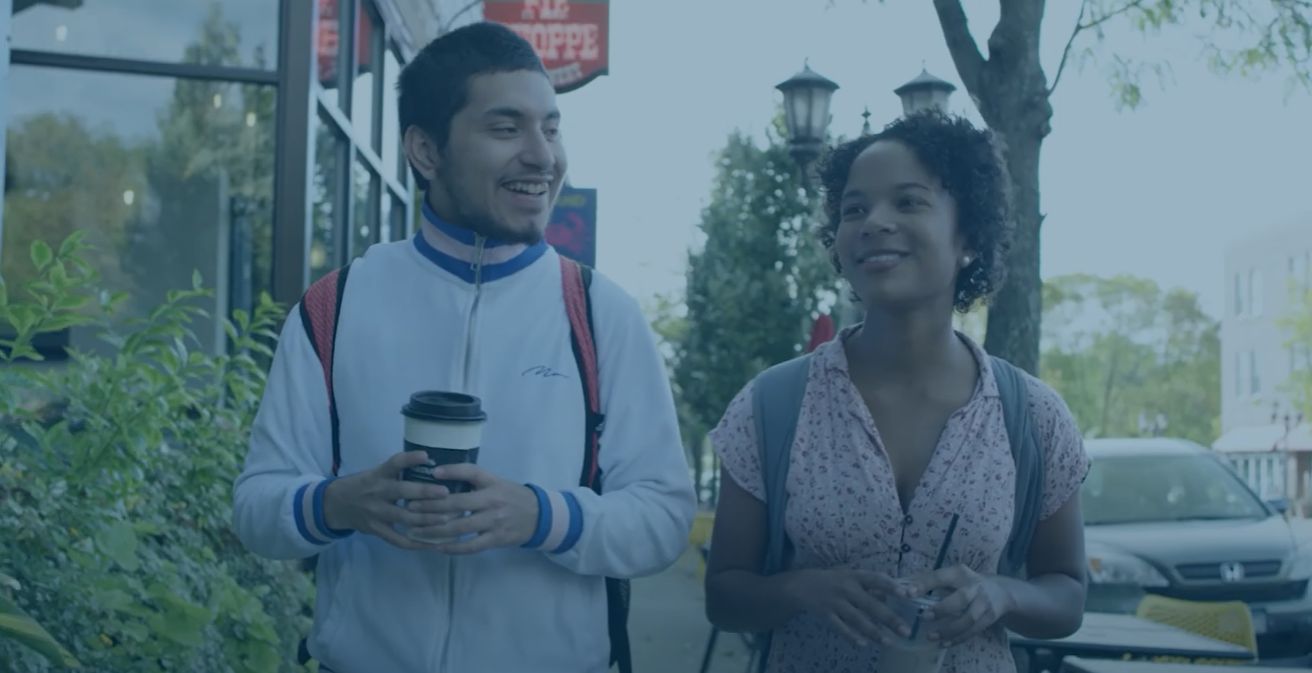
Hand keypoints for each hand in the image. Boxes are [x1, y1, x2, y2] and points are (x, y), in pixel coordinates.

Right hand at [322, 451, 451, 550]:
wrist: (336, 504)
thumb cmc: (365, 485)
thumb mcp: (377, 473)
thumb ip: (398, 472)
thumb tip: (432, 465)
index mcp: (379, 475)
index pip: (393, 463)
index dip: (409, 459)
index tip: (426, 456)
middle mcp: (377, 493)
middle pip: (402, 492)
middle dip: (425, 493)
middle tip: (445, 493)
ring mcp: (376, 513)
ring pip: (404, 518)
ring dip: (426, 520)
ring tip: (446, 519)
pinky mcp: (377, 530)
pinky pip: (398, 539)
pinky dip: (416, 542)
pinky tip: (433, 543)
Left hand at [401, 464, 539, 554]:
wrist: (539, 516)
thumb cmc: (511, 495)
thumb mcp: (496, 481)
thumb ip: (473, 479)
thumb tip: (440, 476)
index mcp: (492, 484)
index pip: (471, 473)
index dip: (452, 471)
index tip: (433, 473)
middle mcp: (492, 501)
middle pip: (456, 503)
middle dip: (430, 506)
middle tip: (409, 507)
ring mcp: (494, 522)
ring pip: (459, 527)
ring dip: (434, 530)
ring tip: (414, 530)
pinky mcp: (495, 539)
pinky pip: (470, 546)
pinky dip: (452, 547)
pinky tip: (436, 547)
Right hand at [782, 568, 912, 646]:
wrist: (800, 585)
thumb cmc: (832, 580)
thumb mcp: (850, 576)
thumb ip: (869, 586)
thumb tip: (890, 595)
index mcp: (854, 576)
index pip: (875, 579)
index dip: (891, 586)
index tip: (907, 594)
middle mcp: (846, 588)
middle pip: (870, 604)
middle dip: (889, 618)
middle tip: (905, 630)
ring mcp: (835, 602)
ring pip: (857, 619)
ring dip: (873, 632)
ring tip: (888, 642)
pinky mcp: (825, 614)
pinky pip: (840, 627)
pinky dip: (851, 636)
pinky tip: (863, 644)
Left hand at [905, 565, 1014, 646]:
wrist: (1001, 593)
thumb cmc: (965, 584)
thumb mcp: (950, 577)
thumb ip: (926, 581)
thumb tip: (898, 585)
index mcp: (959, 573)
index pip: (940, 577)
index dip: (924, 585)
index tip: (907, 593)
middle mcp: (974, 587)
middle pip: (960, 599)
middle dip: (942, 609)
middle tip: (923, 617)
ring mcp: (983, 603)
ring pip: (968, 619)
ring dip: (949, 629)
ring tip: (930, 636)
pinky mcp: (989, 618)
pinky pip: (973, 631)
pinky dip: (958, 639)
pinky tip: (944, 643)